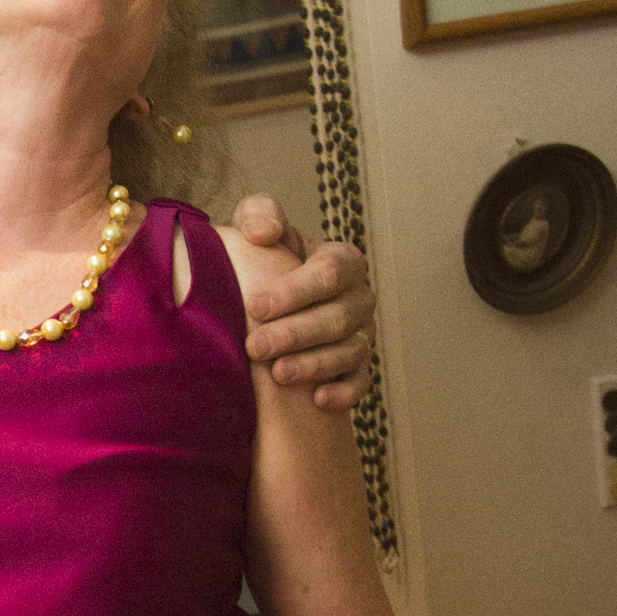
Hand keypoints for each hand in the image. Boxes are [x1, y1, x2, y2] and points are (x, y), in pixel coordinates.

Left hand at [228, 194, 374, 410]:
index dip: (294, 291)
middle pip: (339, 317)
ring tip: (277, 373)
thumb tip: (264, 233)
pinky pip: (360, 383)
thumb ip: (259, 215)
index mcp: (342, 261)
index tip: (255, 306)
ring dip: (313, 364)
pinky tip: (317, 400)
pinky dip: (343, 392)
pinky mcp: (357, 367)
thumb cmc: (262, 259)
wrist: (264, 301)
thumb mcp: (258, 228)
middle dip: (295, 333)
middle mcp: (358, 298)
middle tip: (255, 346)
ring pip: (350, 351)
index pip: (329, 274)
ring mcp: (361, 334)